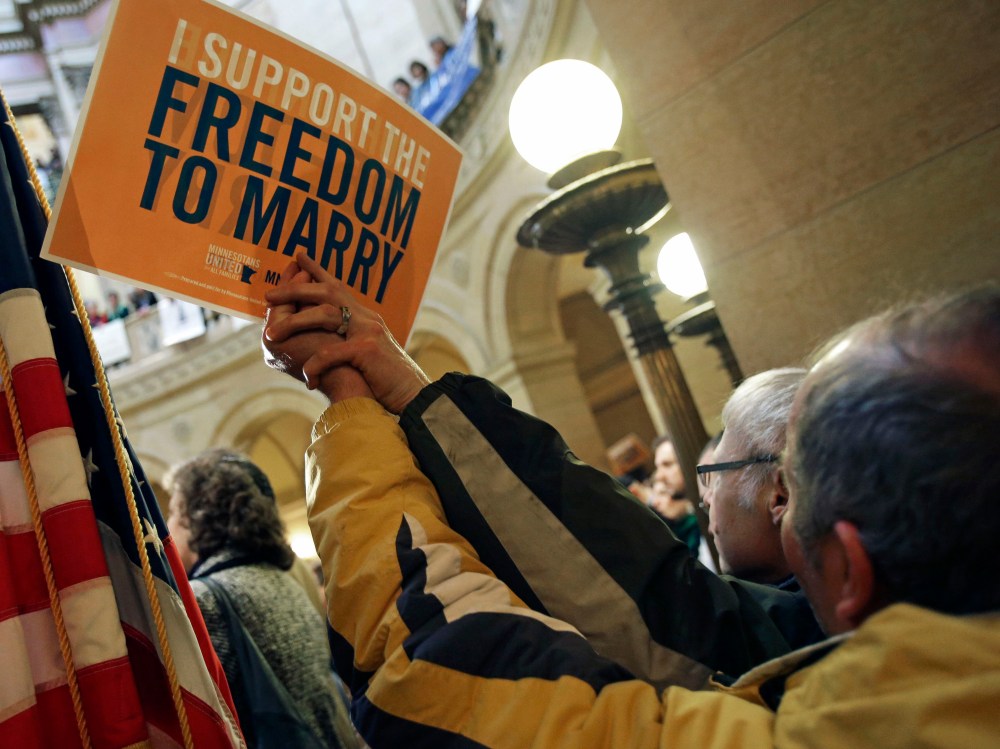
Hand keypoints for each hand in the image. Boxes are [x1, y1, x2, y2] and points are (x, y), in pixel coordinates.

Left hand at [263, 253, 429, 413]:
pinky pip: (330, 352)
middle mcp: (367, 318)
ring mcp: (368, 331)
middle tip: (268, 295)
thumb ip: (351, 341)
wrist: (415, 395)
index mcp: (366, 317)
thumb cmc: (389, 380)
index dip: (317, 270)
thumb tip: (326, 341)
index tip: (298, 257)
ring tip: (271, 334)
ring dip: (294, 323)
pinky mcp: (367, 350)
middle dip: (295, 290)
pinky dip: (315, 365)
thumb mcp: (368, 354)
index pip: (338, 286)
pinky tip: (308, 378)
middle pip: (327, 291)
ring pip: (325, 313)